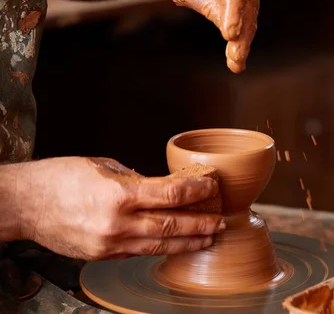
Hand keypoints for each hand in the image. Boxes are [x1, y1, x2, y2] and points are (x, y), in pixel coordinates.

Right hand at [18, 157, 224, 260]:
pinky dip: (162, 247)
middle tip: (221, 222)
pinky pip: (141, 252)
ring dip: (188, 242)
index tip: (211, 186)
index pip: (172, 195)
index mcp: (119, 195)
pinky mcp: (103, 255)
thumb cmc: (59, 178)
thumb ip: (137, 180)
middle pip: (173, 225)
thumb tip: (162, 189)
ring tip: (209, 238)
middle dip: (201, 224)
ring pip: (160, 245)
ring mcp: (110, 244)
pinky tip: (177, 244)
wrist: (23, 205)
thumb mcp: (103, 166)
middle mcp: (117, 224)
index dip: (197, 191)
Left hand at [145, 0, 258, 72]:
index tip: (230, 34)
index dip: (235, 9)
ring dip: (245, 36)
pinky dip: (243, 31)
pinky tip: (238, 53)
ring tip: (237, 62)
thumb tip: (232, 32)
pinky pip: (249, 8)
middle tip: (236, 57)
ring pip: (251, 6)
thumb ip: (207, 5)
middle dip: (242, 30)